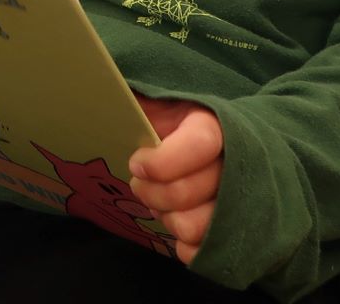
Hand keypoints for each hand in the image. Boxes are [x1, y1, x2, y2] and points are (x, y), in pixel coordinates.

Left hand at [129, 95, 223, 263]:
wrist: (214, 145)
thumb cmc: (173, 122)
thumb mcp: (156, 100)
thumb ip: (136, 97)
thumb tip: (99, 88)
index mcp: (215, 124)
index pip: (202, 143)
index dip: (164, 160)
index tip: (137, 163)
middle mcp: (235, 164)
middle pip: (190, 191)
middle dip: (152, 191)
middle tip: (139, 181)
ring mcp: (239, 203)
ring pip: (196, 227)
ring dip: (167, 217)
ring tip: (159, 201)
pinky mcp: (232, 233)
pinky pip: (202, 251)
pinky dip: (181, 244)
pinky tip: (174, 220)